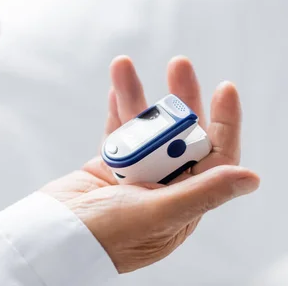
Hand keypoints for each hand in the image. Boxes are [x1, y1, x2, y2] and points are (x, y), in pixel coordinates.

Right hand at [41, 56, 259, 272]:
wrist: (54, 238)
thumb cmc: (105, 236)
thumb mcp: (158, 214)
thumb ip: (201, 193)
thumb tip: (250, 178)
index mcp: (183, 203)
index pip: (215, 159)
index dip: (224, 123)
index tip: (224, 88)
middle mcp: (162, 186)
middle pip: (179, 135)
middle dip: (179, 99)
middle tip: (179, 66)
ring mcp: (134, 175)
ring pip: (142, 128)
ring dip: (135, 96)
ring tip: (124, 65)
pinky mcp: (107, 167)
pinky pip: (116, 132)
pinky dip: (116, 110)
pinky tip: (116, 88)